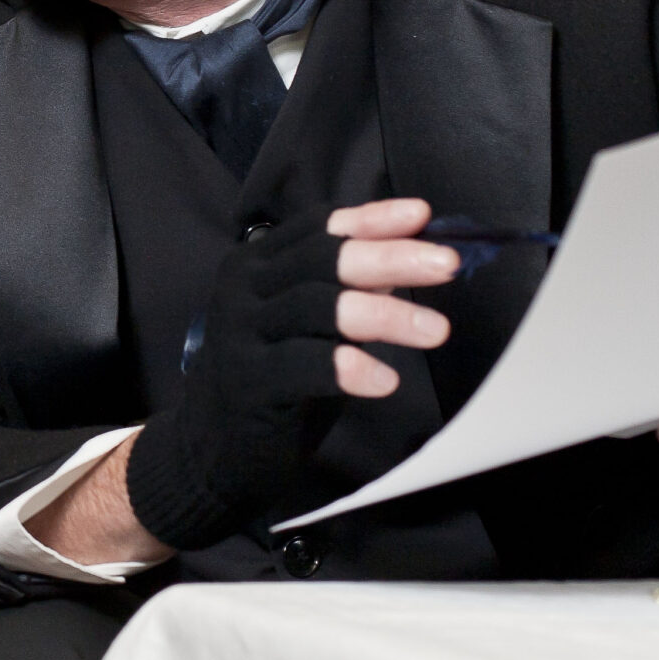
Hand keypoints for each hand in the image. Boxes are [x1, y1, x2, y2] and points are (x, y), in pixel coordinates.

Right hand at [122, 197, 458, 549]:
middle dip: (387, 258)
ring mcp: (239, 332)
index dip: (369, 219)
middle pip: (319, 260)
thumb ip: (345, 291)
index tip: (420, 215)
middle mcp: (242, 288)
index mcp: (256, 265)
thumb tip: (407, 264)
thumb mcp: (308, 325)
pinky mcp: (246, 380)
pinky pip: (301, 365)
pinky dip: (347, 368)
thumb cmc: (271, 378)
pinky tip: (383, 380)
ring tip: (436, 330)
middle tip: (445, 266)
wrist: (213, 444)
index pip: (315, 229)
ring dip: (382, 315)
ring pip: (313, 305)